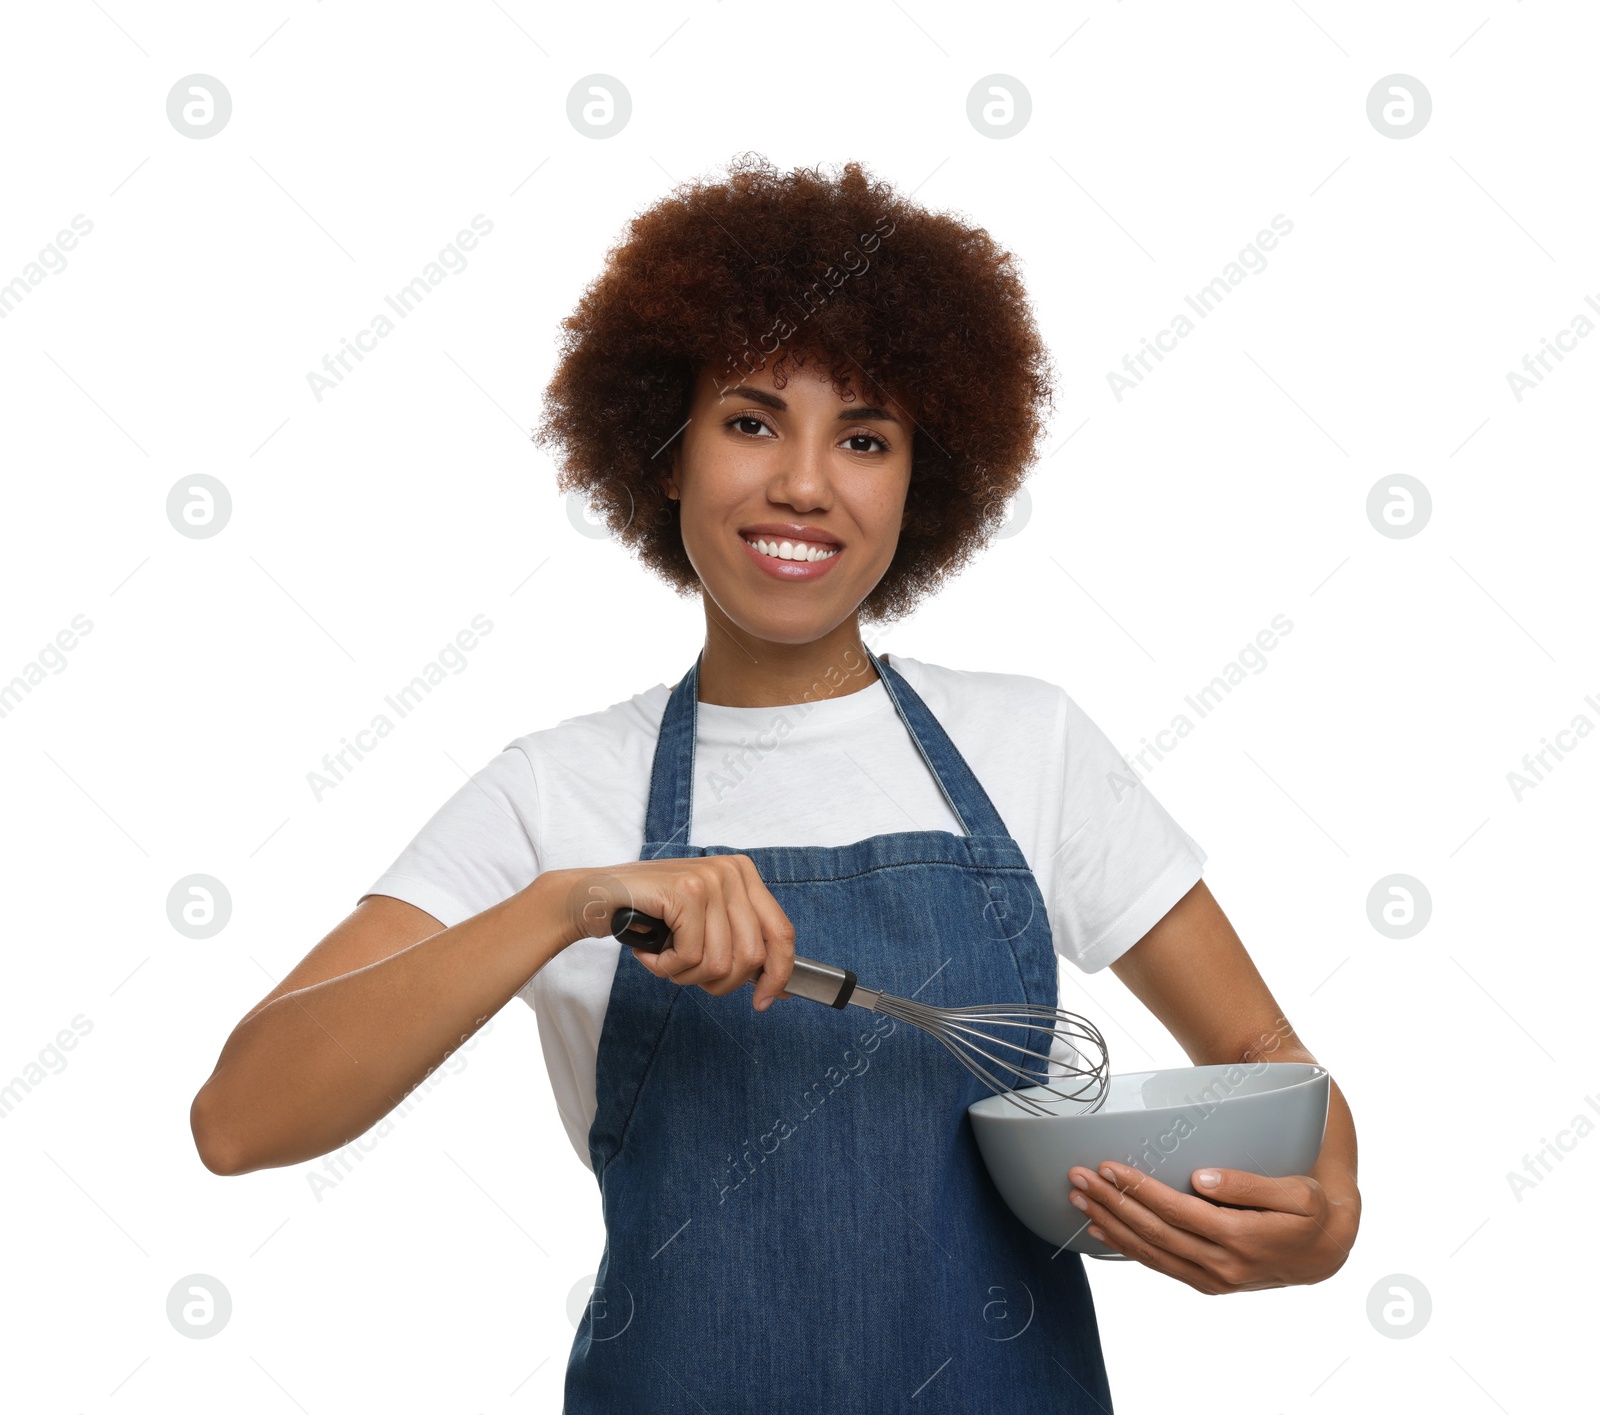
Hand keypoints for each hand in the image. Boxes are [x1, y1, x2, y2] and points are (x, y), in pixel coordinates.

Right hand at [554, 856, 795, 1009]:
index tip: (765, 1000)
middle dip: (719, 982)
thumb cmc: (649, 913)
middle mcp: (732, 872)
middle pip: (752, 956)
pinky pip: (690, 957)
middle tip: (688, 973)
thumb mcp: (705, 924)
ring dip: (686, 975)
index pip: (782, 933)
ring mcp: (710, 879)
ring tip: (665, 959)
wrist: (595, 898)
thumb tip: (778, 986)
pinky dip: (667, 968)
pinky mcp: (685, 893)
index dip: (778, 974)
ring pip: (720, 962)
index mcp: (744, 875)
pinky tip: (650, 951)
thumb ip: (740, 943)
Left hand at [1065, 1161, 1354, 1293]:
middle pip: (1154, 1233)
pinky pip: (1160, 1265)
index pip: (1176, 1212)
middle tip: (1077, 1178)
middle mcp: (1223, 1266)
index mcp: (1243, 1240)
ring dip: (1110, 1225)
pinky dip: (1127, 1247)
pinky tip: (1100, 1229)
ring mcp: (1214, 1279)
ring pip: (1150, 1253)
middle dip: (1112, 1204)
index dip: (1139, 1190)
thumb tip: (1199, 1178)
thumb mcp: (1296, 1193)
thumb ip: (1247, 1185)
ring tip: (1077, 1199)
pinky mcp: (1208, 1283)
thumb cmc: (1311, 1212)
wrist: (1326, 1253)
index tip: (1107, 1166)